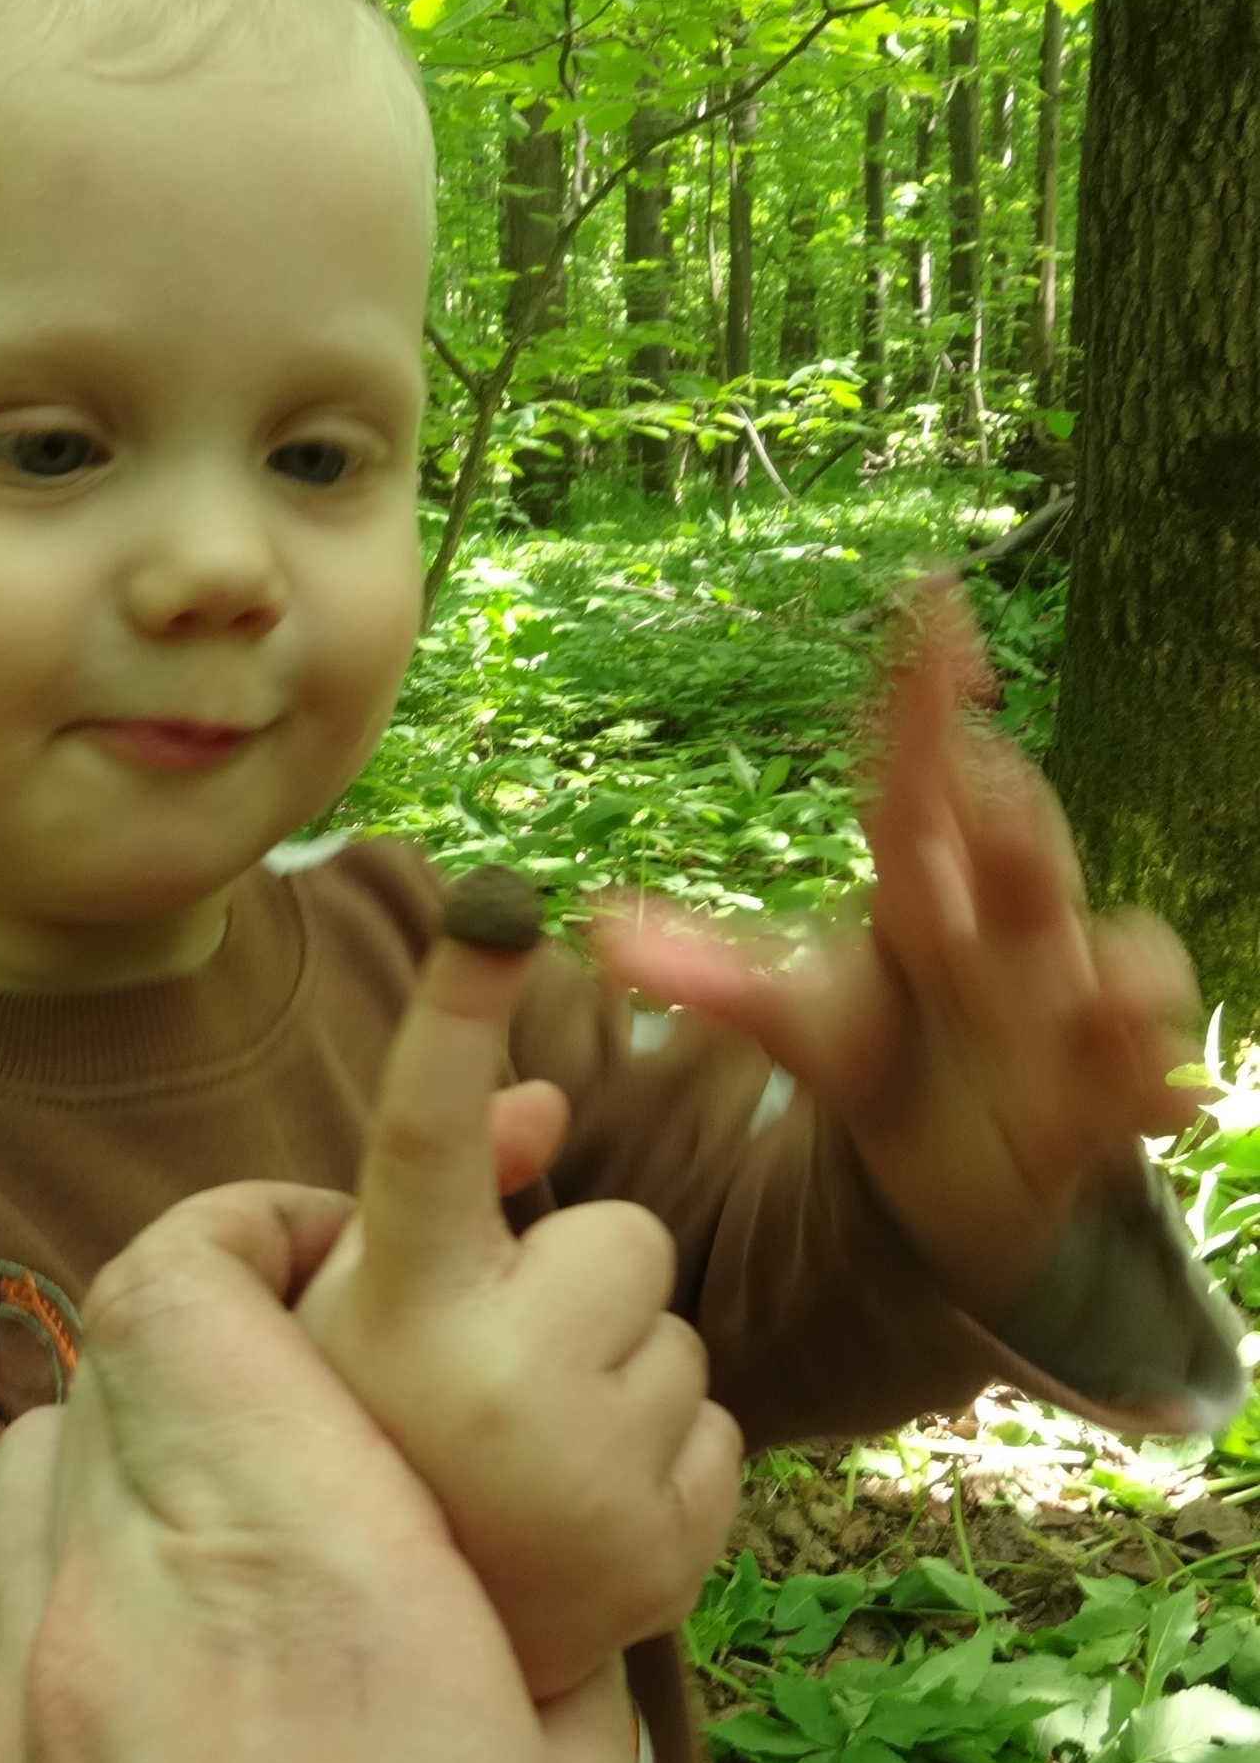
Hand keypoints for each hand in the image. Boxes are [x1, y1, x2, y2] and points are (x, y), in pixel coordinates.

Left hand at [0, 1182, 698, 1762]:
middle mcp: (123, 1623)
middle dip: (220, 1327)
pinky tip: (147, 1649)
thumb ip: (531, 1652)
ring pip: (29, 1468)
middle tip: (331, 1383)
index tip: (349, 1249)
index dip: (260, 1225)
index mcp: (314, 1591)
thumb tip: (507, 1568)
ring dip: (130, 1442)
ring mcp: (14, 1730)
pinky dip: (51, 1572)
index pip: (189, 1288)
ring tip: (248, 1511)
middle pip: (108, 1357)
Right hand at [295, 924, 742, 1698]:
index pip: (425, 1134)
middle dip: (583, 1283)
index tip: (494, 907)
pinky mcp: (670, 1557)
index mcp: (397, 1310)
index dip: (454, 1015)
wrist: (411, 1656)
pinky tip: (588, 1507)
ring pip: (682, 1335)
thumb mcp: (366, 1302)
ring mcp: (590, 1480)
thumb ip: (449, 1181)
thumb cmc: (380, 1431)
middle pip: (625, 1236)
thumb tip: (544, 1110)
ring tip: (541, 1451)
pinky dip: (665, 1458)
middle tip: (508, 1368)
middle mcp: (493, 1390)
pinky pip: (719, 1428)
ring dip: (625, 1375)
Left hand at [597, 578, 1199, 1319]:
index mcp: (926, 887)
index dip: (924, 689)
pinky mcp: (1104, 1091)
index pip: (917, 774)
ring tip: (1099, 982)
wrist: (943, 1168)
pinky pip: (1147, 1074)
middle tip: (986, 777)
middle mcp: (1007, 923)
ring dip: (1115, 962)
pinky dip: (1157, 1079)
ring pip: (1114, 953)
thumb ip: (710, 976)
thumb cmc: (880, 1058)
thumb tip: (598, 932)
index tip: (933, 594)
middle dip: (1012, 818)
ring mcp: (1064, 998)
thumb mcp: (796, 1020)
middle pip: (1022, 844)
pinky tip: (1165, 1097)